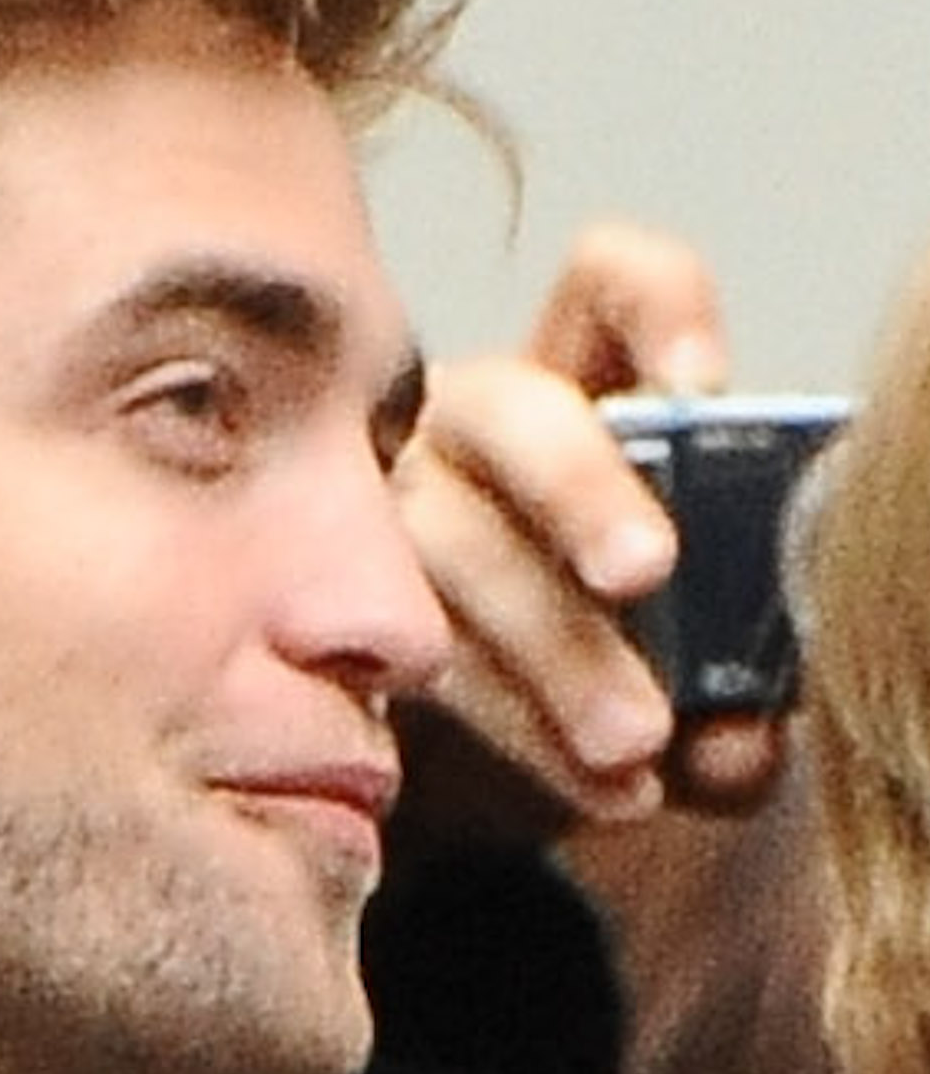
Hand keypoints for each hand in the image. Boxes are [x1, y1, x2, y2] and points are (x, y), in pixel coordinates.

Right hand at [392, 222, 764, 825]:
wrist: (460, 786)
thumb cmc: (579, 680)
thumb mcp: (677, 661)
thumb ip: (722, 691)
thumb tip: (740, 743)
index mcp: (572, 393)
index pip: (604, 286)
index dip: (658, 314)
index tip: (704, 389)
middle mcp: (463, 435)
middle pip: (509, 412)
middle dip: (580, 488)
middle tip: (645, 573)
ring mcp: (382, 523)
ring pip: (446, 547)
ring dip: (552, 648)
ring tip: (636, 742)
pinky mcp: (334, 631)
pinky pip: (408, 662)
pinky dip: (512, 731)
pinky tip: (586, 787)